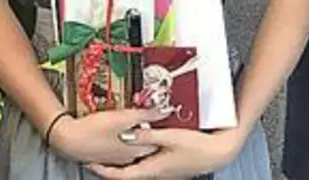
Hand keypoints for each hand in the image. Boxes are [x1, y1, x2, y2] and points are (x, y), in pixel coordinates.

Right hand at [48, 108, 167, 166]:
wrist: (68, 138)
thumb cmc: (93, 130)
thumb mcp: (124, 117)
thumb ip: (146, 115)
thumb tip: (163, 111)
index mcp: (136, 149)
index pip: (157, 141)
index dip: (159, 128)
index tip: (159, 118)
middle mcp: (128, 157)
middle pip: (144, 144)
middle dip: (145, 131)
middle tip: (144, 117)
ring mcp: (116, 157)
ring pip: (131, 145)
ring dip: (131, 134)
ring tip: (128, 121)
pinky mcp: (104, 155)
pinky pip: (117, 147)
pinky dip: (119, 138)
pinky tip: (113, 131)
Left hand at [86, 126, 246, 178]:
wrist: (218, 153)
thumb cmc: (198, 147)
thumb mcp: (170, 137)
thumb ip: (148, 134)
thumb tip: (128, 133)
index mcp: (152, 169)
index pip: (121, 175)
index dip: (104, 171)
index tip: (90, 164)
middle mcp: (156, 173)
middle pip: (127, 173)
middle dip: (111, 166)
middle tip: (96, 158)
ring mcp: (163, 171)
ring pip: (137, 168)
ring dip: (124, 162)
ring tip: (111, 151)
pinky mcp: (169, 166)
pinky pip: (147, 164)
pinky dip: (137, 157)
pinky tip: (137, 147)